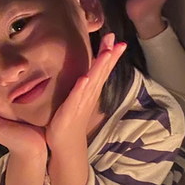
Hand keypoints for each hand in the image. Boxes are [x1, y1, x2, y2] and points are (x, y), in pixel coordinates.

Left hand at [46, 33, 125, 151]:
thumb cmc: (70, 119)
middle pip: (102, 73)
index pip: (103, 70)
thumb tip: (84, 69)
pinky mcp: (70, 111)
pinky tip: (85, 78)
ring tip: (107, 53)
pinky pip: (77, 97)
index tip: (117, 40)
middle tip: (118, 41)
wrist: (66, 145)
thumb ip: (82, 83)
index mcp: (90, 90)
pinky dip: (81, 88)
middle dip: (109, 57)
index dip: (111, 55)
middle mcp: (89, 95)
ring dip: (100, 68)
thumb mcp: (77, 97)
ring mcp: (81, 103)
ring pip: (93, 82)